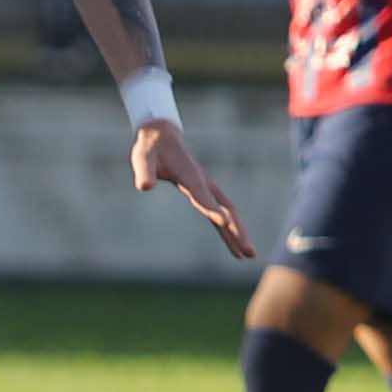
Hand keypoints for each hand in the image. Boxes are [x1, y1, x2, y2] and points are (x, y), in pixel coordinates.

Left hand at [137, 119, 255, 259]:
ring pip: (228, 213)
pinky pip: (220, 213)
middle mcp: (203, 182)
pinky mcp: (204, 192)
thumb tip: (144, 186)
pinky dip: (228, 229)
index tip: (225, 223)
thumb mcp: (142, 158)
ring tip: (247, 256)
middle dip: (236, 231)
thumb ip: (144, 171)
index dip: (212, 208)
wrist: (161, 136)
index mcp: (189, 175)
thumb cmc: (150, 148)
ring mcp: (207, 187)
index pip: (202, 195)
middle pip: (226, 209)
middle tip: (248, 253)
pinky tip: (233, 245)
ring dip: (237, 234)